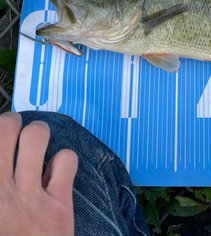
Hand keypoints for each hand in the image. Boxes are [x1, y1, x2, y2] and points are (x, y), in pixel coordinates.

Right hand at [0, 112, 77, 235]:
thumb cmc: (8, 233)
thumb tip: (2, 162)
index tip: (1, 139)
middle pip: (7, 124)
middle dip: (13, 124)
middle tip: (16, 136)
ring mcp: (27, 196)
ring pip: (37, 133)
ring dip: (39, 136)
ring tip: (37, 149)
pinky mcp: (57, 205)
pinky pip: (66, 159)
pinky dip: (64, 162)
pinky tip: (56, 175)